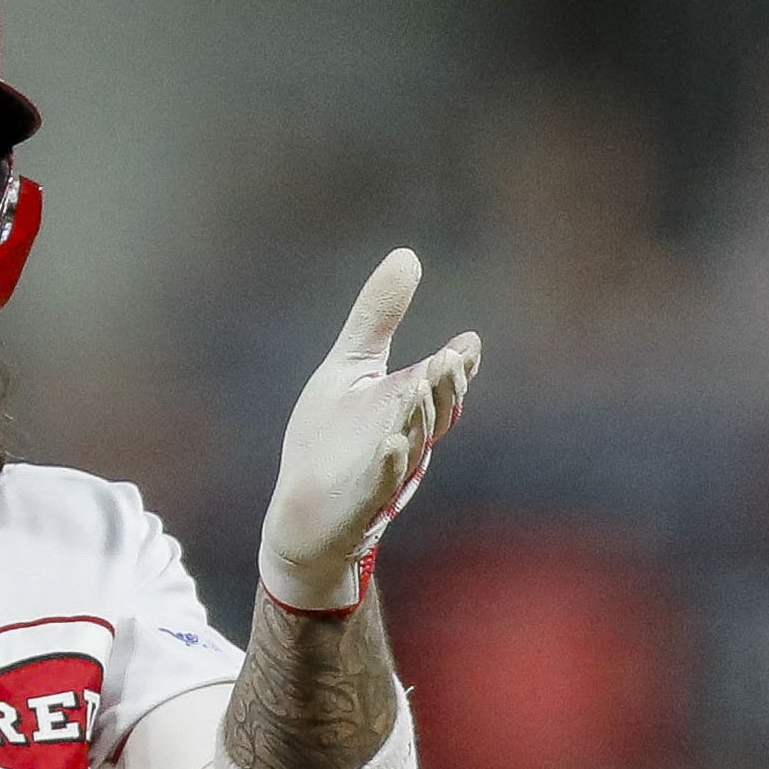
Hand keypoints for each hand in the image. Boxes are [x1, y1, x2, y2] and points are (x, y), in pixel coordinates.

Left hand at [258, 248, 478, 613]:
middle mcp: (404, 437)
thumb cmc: (330, 440)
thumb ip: (378, 317)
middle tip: (451, 359)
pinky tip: (390, 446)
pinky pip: (378, 482)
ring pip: (411, 443)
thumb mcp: (350, 367)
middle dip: (443, 386)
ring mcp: (383, 471)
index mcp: (406, 405)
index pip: (440, 382)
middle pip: (434, 411)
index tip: (467, 344)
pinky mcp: (358, 499)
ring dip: (417, 417)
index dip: (456, 366)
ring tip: (420, 386)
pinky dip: (386, 465)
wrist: (301, 513)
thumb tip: (409, 255)